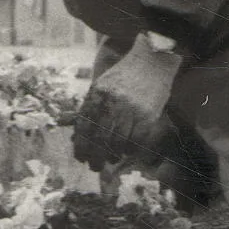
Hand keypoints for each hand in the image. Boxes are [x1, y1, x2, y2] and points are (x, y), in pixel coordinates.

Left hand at [72, 35, 183, 171]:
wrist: (152, 61)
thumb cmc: (124, 75)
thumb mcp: (101, 86)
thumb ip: (89, 107)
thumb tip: (76, 135)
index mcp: (97, 95)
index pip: (84, 128)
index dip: (81, 147)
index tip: (81, 158)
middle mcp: (113, 103)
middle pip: (100, 139)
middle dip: (95, 158)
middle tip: (95, 167)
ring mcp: (132, 110)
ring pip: (118, 143)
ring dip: (113, 155)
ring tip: (112, 158)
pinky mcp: (148, 115)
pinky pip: (137, 141)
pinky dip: (130, 150)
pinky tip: (127, 150)